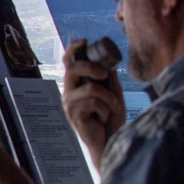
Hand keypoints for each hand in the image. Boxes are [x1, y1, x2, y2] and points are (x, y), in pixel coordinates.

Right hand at [62, 38, 125, 170]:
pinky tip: (104, 117)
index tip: (85, 42)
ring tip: (114, 107)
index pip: (69, 63)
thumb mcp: (113, 93)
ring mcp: (69, 104)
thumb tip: (110, 62)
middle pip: (74, 69)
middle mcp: (69, 92)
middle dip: (92, 68)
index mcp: (76, 84)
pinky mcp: (73, 115)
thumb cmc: (110, 118)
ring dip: (108, 97)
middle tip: (104, 75)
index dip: (73, 49)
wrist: (109, 141)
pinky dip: (105, 109)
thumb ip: (110, 79)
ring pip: (90, 88)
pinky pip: (93, 103)